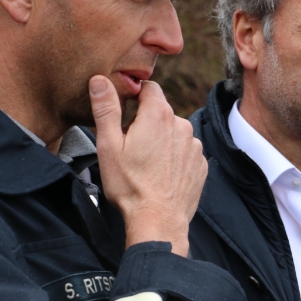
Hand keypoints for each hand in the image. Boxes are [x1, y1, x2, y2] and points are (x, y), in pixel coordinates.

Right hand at [89, 75, 206, 256]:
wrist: (158, 220)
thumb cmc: (129, 185)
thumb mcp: (108, 145)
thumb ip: (106, 108)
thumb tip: (99, 79)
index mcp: (159, 115)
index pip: (149, 87)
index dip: (134, 97)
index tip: (124, 115)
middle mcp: (182, 124)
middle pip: (161, 111)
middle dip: (146, 122)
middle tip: (131, 147)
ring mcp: (194, 145)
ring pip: (174, 132)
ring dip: (162, 140)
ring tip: (146, 164)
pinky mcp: (201, 163)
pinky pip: (185, 152)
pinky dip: (174, 157)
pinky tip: (162, 174)